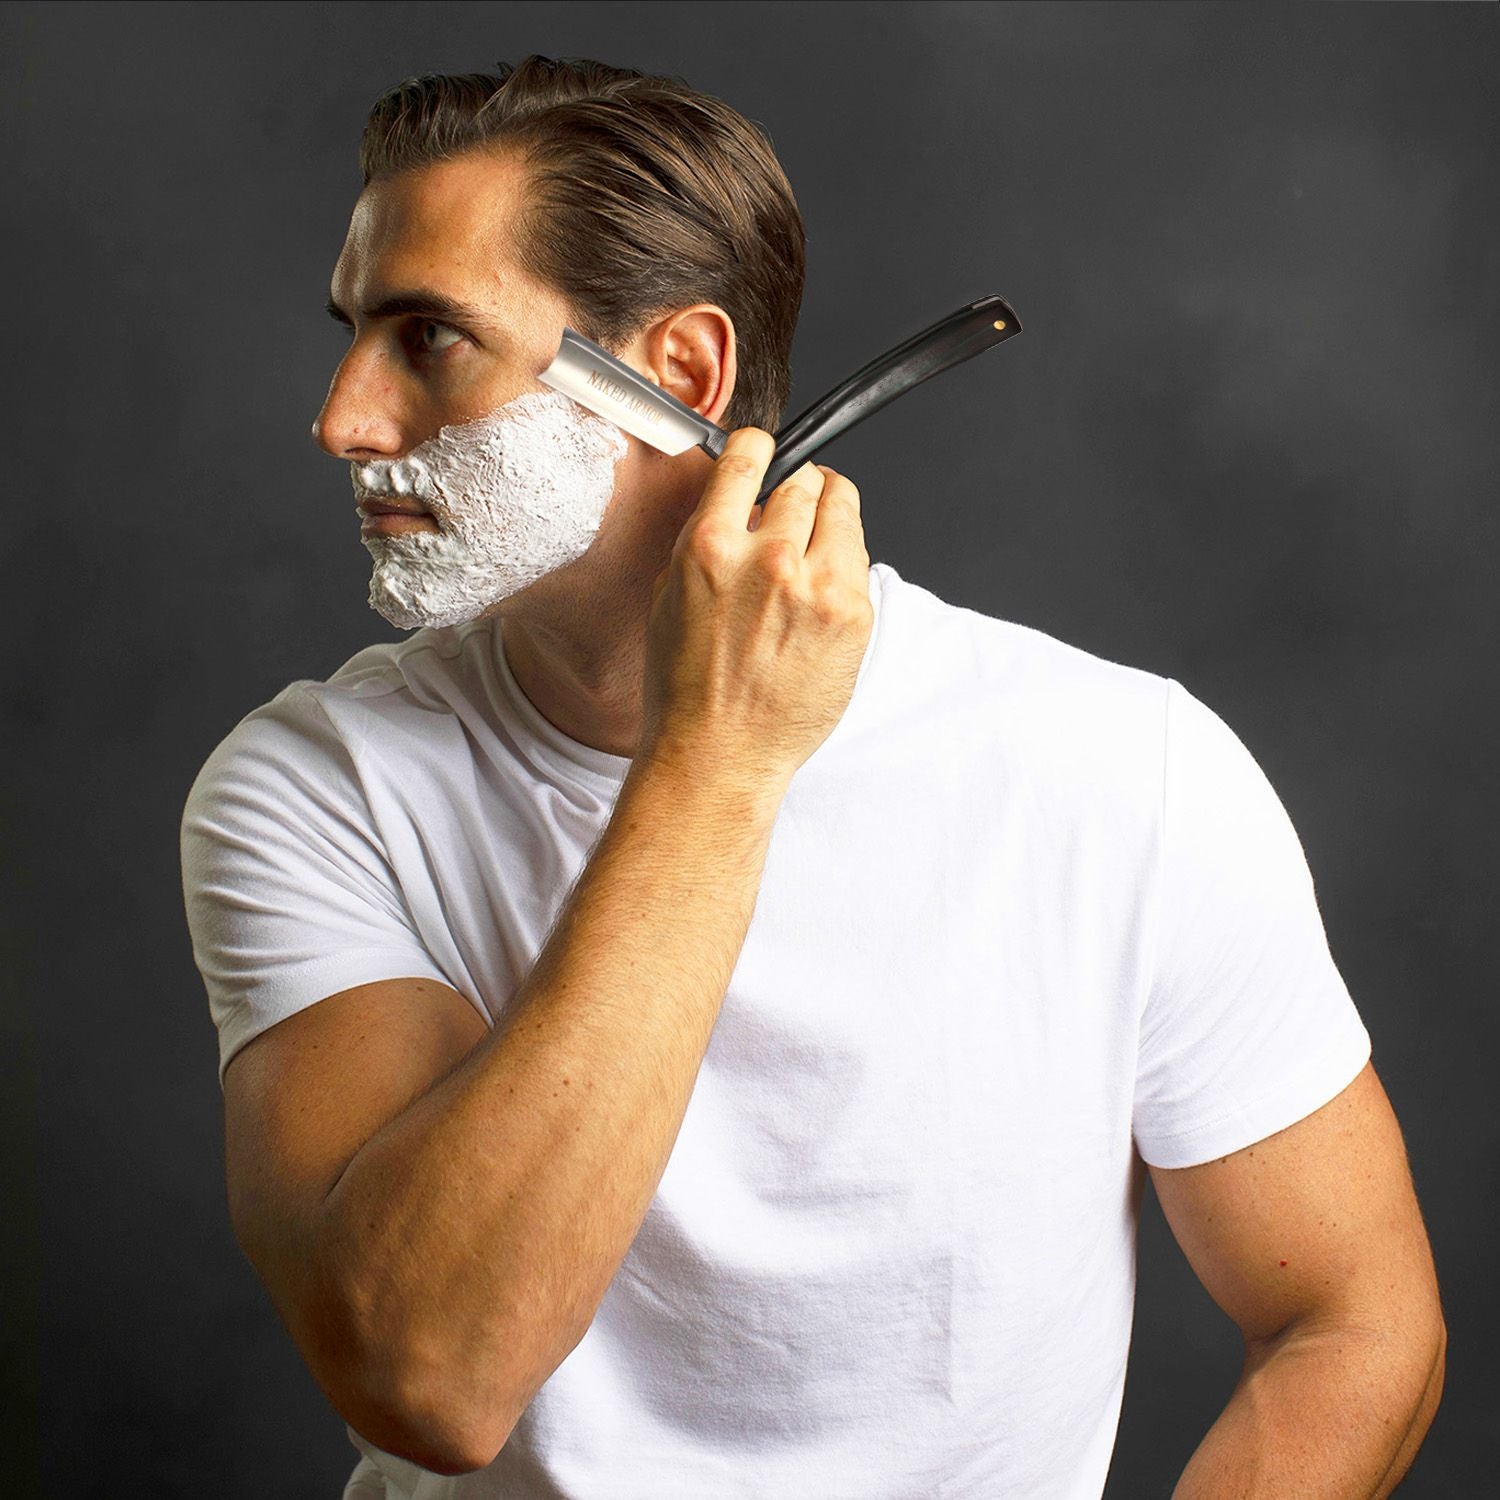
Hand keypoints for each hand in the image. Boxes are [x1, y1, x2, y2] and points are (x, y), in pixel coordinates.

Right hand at [637, 427, 873, 788]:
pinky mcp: (853, 613)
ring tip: (813, 548)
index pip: (750, 456)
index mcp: (711, 546)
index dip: (762, 450)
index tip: (767, 457)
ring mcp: (817, 585)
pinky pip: (858, 559)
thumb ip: (709, 540)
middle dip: (799, 490)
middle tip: (795, 512)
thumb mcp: (671, 595)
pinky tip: (820, 593)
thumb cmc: (686, 687)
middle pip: (805, 480)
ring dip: (829, 518)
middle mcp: (769, 558)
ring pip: (842, 510)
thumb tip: (741, 504)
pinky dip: (843, 563)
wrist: (719, 753)